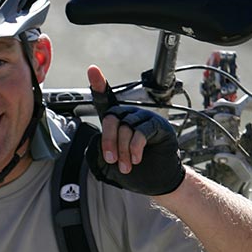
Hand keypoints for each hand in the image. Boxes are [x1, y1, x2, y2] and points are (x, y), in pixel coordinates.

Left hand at [86, 65, 184, 195]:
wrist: (155, 182)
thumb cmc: (133, 171)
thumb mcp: (109, 162)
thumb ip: (101, 148)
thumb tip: (101, 140)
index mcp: (117, 121)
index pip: (106, 100)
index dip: (99, 84)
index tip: (92, 69)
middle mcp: (130, 115)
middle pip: (111, 117)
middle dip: (108, 141)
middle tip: (111, 160)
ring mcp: (145, 119)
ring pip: (126, 127)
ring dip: (123, 150)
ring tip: (126, 166)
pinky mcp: (158, 126)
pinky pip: (141, 131)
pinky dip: (135, 147)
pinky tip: (136, 159)